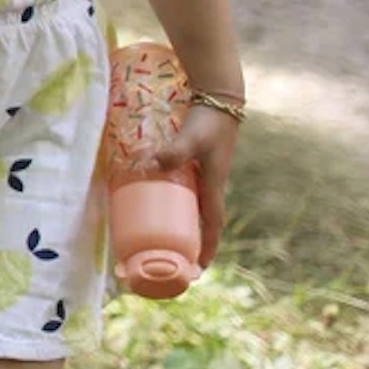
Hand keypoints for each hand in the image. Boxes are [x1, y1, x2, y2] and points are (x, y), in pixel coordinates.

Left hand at [139, 102, 240, 266]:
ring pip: (193, 207)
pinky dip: (176, 203)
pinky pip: (185, 192)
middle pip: (202, 222)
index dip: (207, 248)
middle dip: (192, 243)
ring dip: (183, 225)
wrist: (218, 99)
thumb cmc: (208, 122)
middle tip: (174, 262)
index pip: (212, 225)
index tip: (199, 269)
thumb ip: (174, 152)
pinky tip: (158, 203)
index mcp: (213, 186)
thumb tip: (150, 165)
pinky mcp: (194, 164)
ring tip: (162, 240)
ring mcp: (203, 175)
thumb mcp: (192, 139)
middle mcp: (210, 185)